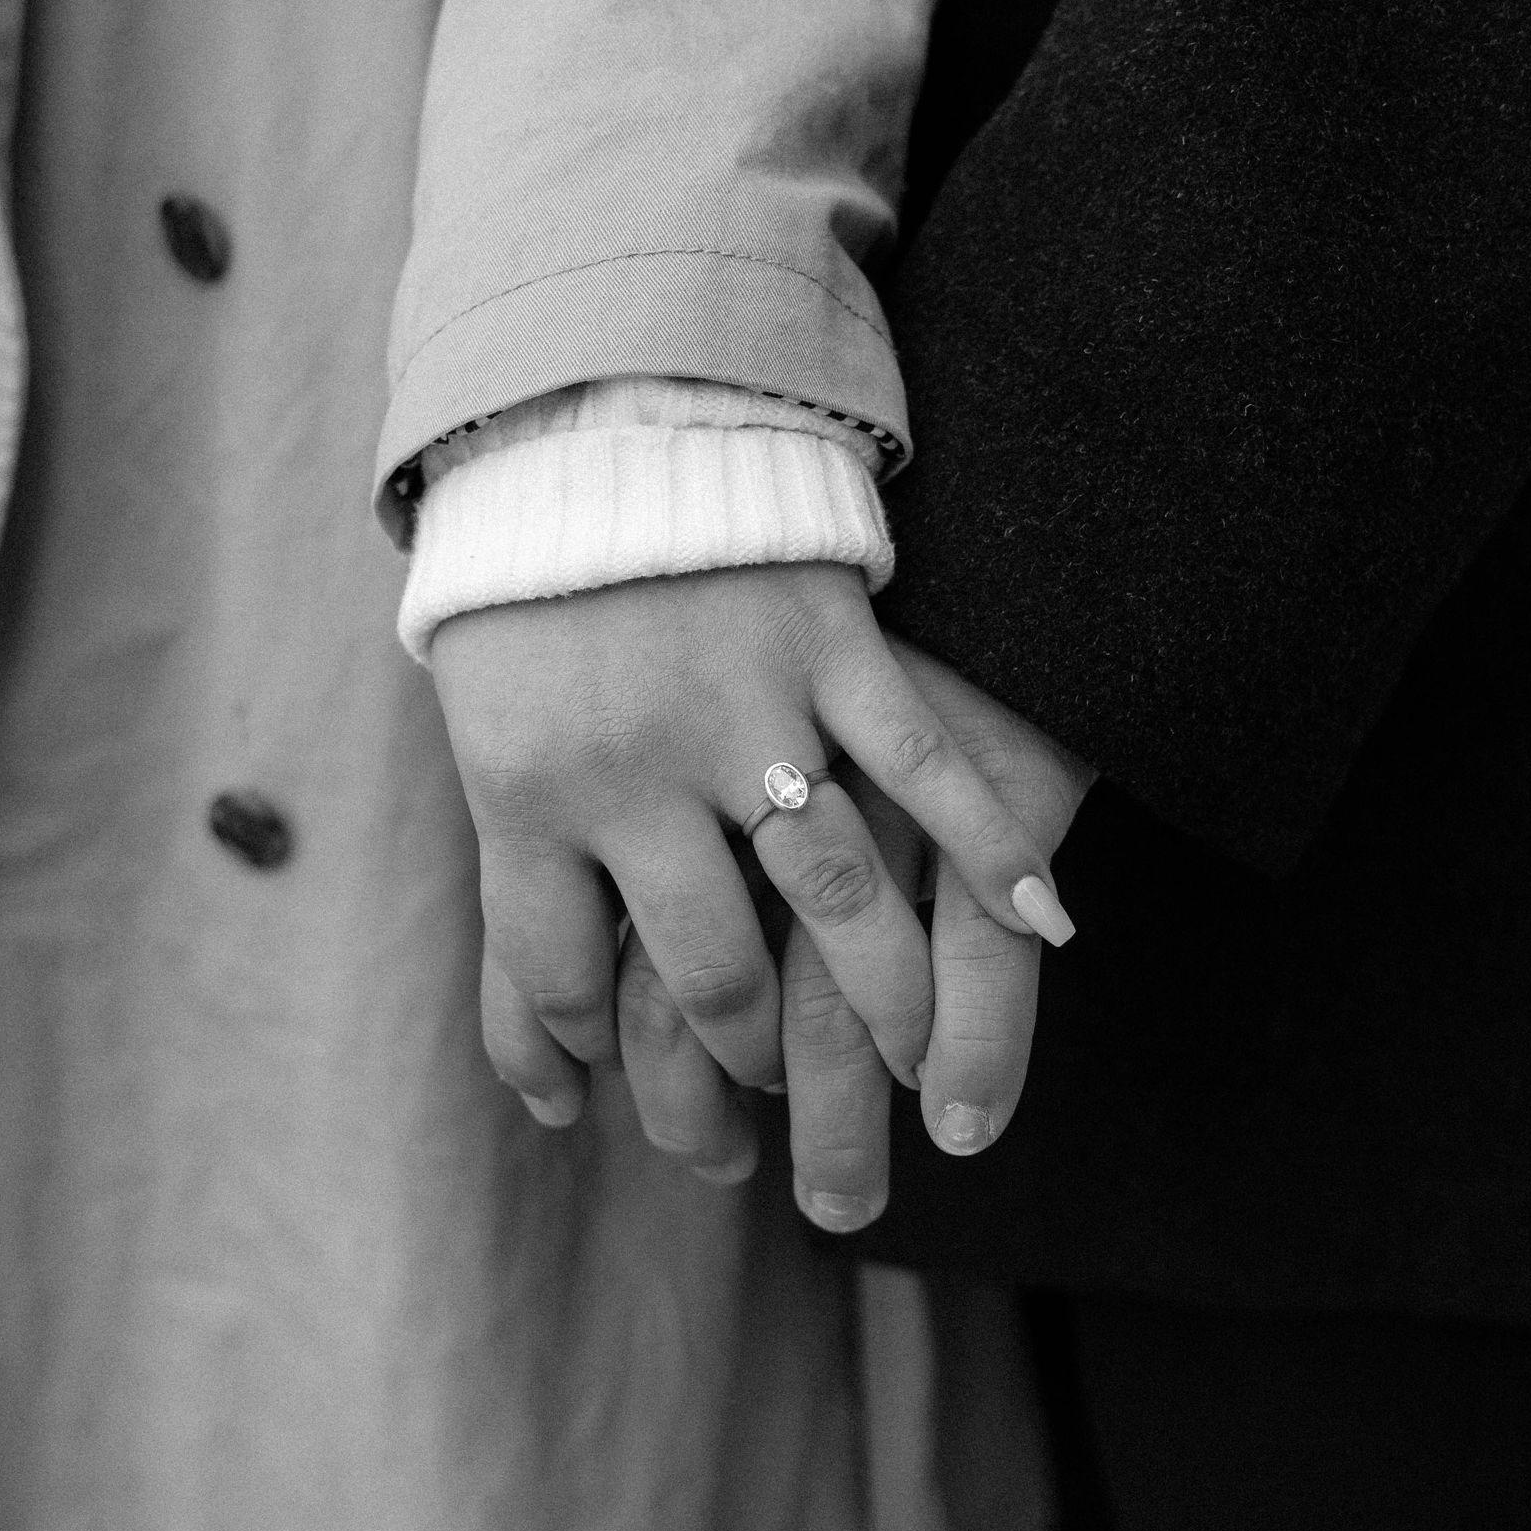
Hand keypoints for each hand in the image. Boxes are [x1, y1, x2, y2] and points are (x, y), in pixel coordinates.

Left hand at [429, 565, 1069, 1180]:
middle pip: (711, 973)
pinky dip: (994, 843)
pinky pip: (925, 762)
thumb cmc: (522, 600)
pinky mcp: (826, 642)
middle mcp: (634, 767)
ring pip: (833, 893)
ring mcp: (741, 705)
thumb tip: (548, 1063)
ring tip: (916, 1070)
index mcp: (524, 791)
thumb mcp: (480, 735)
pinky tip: (1050, 920)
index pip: (561, 982)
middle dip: (747, 1066)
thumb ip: (521, 877)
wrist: (582, 423)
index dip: (594, 1063)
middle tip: (775, 1106)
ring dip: (887, 1001)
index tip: (621, 1100)